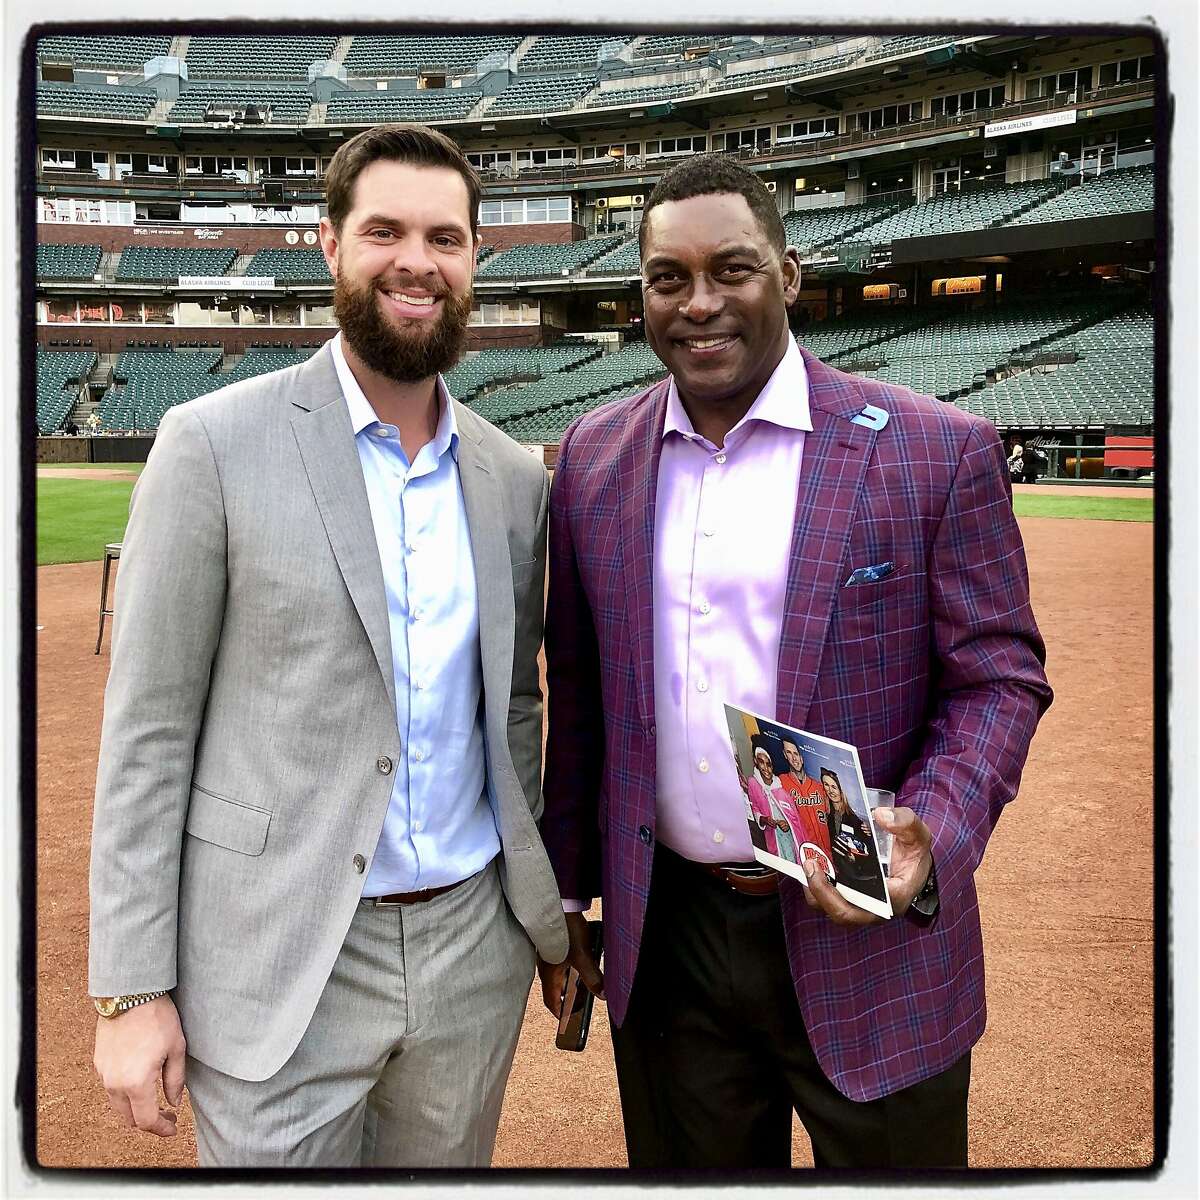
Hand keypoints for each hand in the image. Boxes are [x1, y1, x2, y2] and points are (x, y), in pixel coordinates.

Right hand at [93, 995, 185, 1136]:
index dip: (161, 1129)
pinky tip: (140, 1081)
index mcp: (136, 1082)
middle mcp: (115, 1083)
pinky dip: (125, 1093)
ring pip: (118, 1105)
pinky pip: (111, 1088)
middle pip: (129, 1118)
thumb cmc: (157, 1017)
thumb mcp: (176, 1047)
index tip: (172, 1127)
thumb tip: (174, 1102)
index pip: (146, 1120)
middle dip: (148, 1121)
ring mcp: (104, 1074)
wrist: (130, 994)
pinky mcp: (99, 1063)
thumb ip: (175, 1080)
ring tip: (154, 1098)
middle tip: (167, 1114)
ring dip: (135, 1108)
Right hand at [535, 911, 604, 1018]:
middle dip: (568, 1000)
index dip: (560, 1014)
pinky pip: (563, 964)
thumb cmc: (566, 930)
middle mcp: (547, 967)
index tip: (568, 1022)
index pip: (551, 1002)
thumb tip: (602, 995)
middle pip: (556, 990)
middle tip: (580, 1005)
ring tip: (585, 986)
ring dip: (571, 984)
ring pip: (560, 977)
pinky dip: (572, 970)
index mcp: (549, 975)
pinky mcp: (556, 945)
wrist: (561, 905)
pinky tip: (584, 963)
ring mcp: (550, 956)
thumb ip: (592, 978)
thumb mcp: (583, 957)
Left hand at [801, 806, 932, 925]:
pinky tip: (811, 865)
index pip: (876, 904)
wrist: (911, 863)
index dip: (855, 892)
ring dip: (815, 891)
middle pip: (845, 914)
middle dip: (823, 892)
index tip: (838, 869)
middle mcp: (877, 908)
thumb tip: (881, 816)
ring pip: (832, 909)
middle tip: (811, 865)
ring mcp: (862, 906)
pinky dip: (816, 887)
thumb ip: (904, 822)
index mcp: (897, 896)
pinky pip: (828, 901)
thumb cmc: (914, 852)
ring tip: (807, 863)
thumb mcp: (917, 833)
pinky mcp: (850, 900)